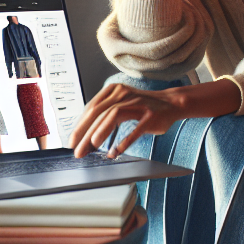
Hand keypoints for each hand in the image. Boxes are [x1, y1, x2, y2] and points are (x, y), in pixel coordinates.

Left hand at [69, 78, 241, 157]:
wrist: (171, 103)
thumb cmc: (143, 107)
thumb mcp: (122, 103)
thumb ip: (105, 114)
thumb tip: (85, 137)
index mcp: (114, 90)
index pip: (91, 107)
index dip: (80, 124)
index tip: (72, 140)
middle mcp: (124, 94)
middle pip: (99, 111)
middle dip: (85, 131)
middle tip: (77, 149)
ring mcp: (138, 104)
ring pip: (114, 115)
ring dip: (100, 132)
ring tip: (92, 146)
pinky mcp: (150, 116)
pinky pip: (134, 129)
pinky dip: (123, 142)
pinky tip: (114, 152)